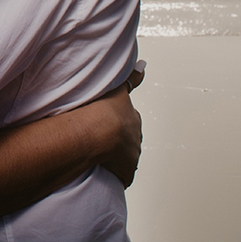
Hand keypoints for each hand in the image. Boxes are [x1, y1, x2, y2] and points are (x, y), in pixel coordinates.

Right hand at [95, 64, 144, 186]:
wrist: (97, 132)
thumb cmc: (101, 110)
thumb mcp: (116, 88)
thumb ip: (131, 78)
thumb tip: (143, 66)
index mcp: (132, 117)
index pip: (129, 119)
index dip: (119, 121)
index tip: (110, 122)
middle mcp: (135, 137)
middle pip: (129, 138)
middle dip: (119, 140)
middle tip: (102, 139)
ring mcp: (132, 155)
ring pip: (125, 157)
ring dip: (116, 157)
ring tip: (100, 156)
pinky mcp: (125, 171)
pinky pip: (122, 175)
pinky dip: (115, 174)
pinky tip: (104, 173)